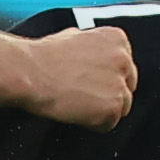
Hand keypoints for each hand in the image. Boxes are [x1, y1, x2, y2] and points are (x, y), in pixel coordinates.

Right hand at [16, 26, 135, 129]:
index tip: (94, 81)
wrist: (31, 72)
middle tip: (85, 96)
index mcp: (116, 39)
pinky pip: (109, 124)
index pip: (125, 65)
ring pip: (122, 107)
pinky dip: (94, 123)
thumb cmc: (44, 56)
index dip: (108, 77)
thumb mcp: (73, 36)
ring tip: (78, 104)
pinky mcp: (112, 108)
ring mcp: (119, 85)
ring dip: (102, 109)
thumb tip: (94, 53)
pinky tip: (77, 112)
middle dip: (109, 93)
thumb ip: (93, 45)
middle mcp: (123, 60)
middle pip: (127, 87)